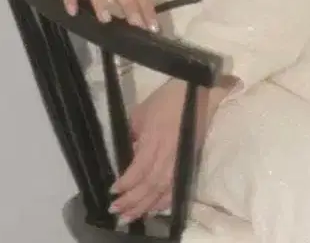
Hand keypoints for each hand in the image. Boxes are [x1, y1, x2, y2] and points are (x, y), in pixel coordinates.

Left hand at [109, 78, 232, 222]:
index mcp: (155, 137)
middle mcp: (169, 152)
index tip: (113, 190)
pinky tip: (152, 210)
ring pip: (163, 190)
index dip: (126, 182)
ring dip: (145, 206)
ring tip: (129, 217)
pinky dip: (164, 201)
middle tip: (115, 211)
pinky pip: (176, 187)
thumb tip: (128, 154)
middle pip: (150, 184)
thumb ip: (133, 135)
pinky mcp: (189, 161)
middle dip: (132, 200)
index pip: (140, 168)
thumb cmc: (166, 99)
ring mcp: (180, 159)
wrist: (196, 92)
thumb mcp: (142, 112)